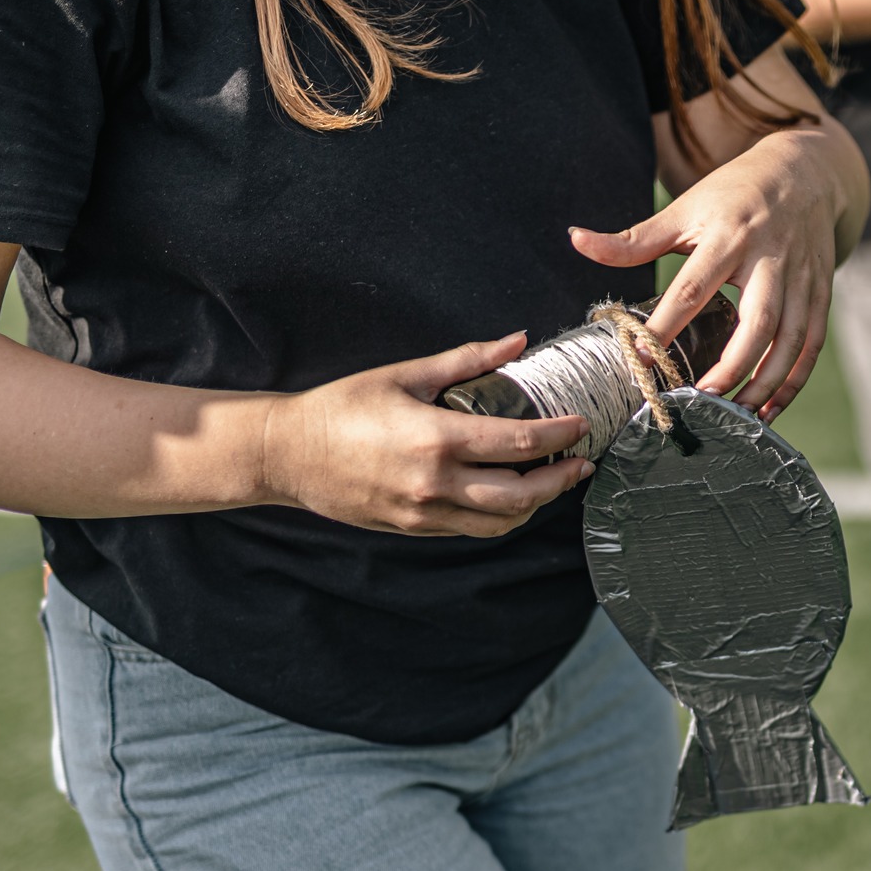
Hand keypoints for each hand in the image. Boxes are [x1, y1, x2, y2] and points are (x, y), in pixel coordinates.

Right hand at [260, 332, 593, 536]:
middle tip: (580, 462)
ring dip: (535, 504)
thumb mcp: (404, 375)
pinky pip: (472, 529)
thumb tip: (516, 340)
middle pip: (521, 495)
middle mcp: (437, 483)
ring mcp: (426, 512)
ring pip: (501, 522)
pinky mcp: (416, 528)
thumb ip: (466, 361)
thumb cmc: (342, 408)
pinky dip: (501, 516)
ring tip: (552, 481)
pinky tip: (511, 496)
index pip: (520, 443)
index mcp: (438, 439)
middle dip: (559, 480)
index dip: (560, 435)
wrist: (289, 454)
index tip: (581, 425)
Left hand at [569, 126, 850, 421]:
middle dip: (732, 365)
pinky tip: (769, 409)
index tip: (643, 358)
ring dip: (765, 383)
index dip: (668, 324)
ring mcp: (802, 277)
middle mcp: (770, 258)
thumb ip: (632, 238)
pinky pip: (812, 345)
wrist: (806, 172)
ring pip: (791, 339)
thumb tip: (575, 239)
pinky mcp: (822, 293)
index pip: (693, 286)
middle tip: (701, 398)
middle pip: (758, 320)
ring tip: (736, 416)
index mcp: (729, 235)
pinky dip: (793, 381)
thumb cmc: (734, 194)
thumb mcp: (684, 209)